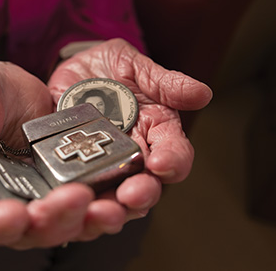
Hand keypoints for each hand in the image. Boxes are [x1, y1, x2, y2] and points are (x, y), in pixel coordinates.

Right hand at [0, 57, 110, 248]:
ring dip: (85, 222)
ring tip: (108, 208)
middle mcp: (0, 203)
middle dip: (50, 221)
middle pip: (24, 230)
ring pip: (60, 225)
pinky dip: (104, 207)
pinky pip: (85, 206)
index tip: (12, 216)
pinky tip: (122, 201)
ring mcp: (35, 198)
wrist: (7, 86)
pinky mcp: (64, 187)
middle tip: (72, 200)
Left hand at [48, 38, 212, 239]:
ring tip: (105, 208)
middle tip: (131, 195)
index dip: (173, 161)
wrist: (74, 71)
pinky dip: (80, 200)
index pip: (175, 153)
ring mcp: (106, 164)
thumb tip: (202, 93)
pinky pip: (82, 189)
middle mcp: (136, 153)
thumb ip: (166, 83)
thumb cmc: (111, 69)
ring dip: (113, 206)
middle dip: (142, 193)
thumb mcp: (137, 67)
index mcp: (157, 130)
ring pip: (116, 195)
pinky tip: (73, 201)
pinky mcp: (78, 166)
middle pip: (148, 184)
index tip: (161, 163)